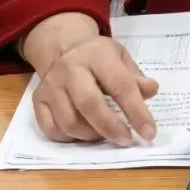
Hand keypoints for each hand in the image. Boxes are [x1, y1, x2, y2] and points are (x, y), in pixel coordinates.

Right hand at [32, 33, 158, 146]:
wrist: (64, 48)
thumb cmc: (99, 58)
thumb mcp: (120, 58)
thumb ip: (135, 77)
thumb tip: (151, 91)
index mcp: (97, 54)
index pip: (120, 85)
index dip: (136, 111)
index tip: (149, 133)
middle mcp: (70, 68)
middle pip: (89, 104)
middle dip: (111, 128)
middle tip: (126, 140)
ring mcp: (51, 85)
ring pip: (69, 122)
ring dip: (91, 135)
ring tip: (105, 135)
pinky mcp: (38, 100)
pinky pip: (52, 129)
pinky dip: (70, 138)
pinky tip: (84, 134)